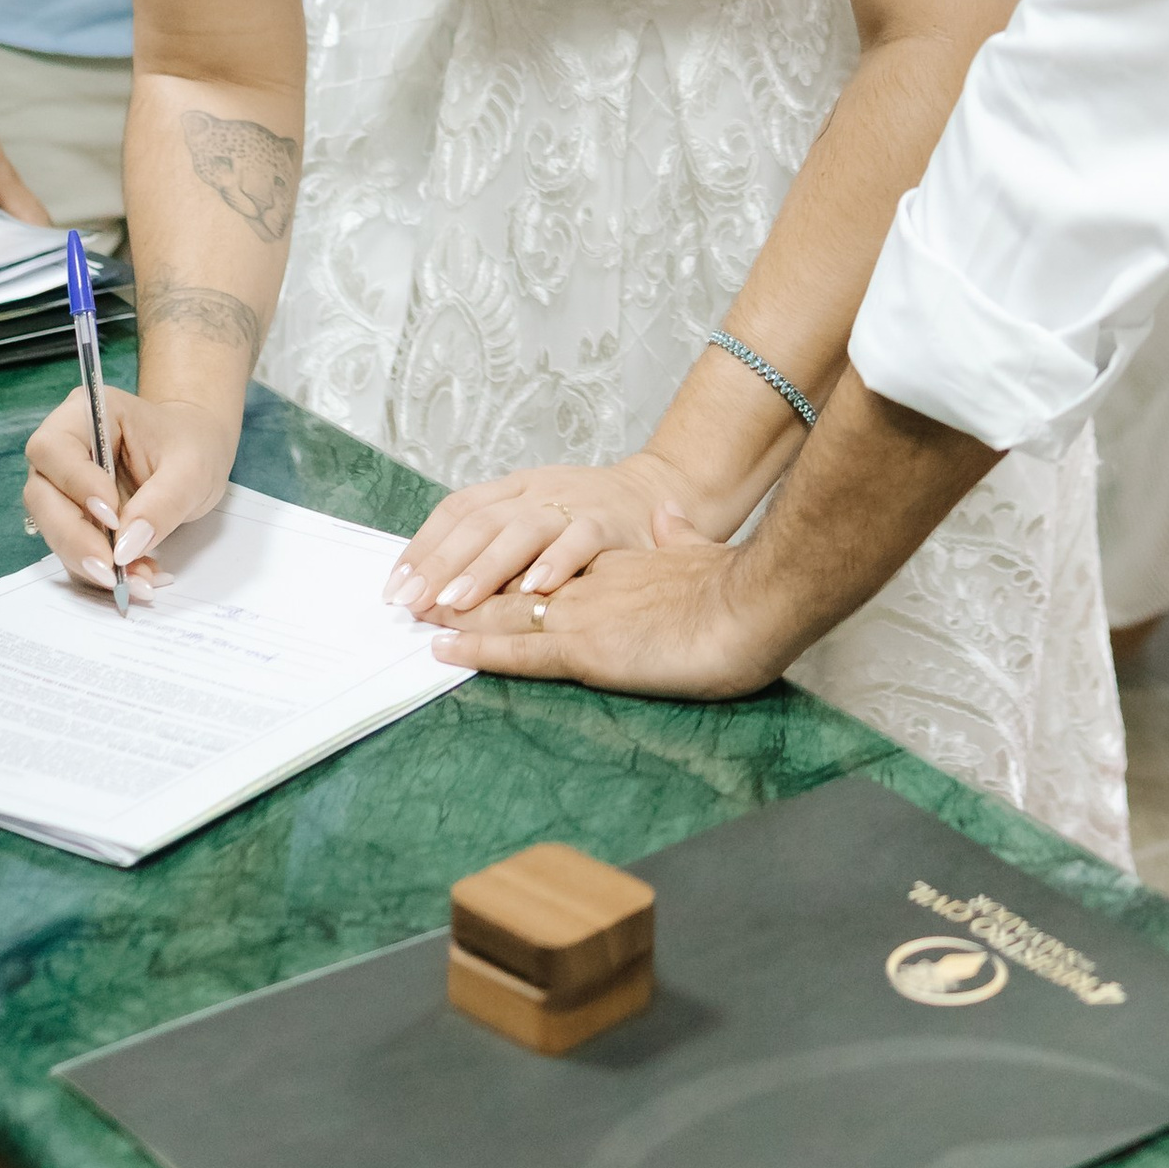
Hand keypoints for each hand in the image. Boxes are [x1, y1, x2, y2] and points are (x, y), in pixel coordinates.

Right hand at [22, 384, 234, 597]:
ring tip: (137, 580)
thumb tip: (126, 548)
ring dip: (89, 562)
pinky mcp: (75, 519)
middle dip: (73, 538)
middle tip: (111, 570)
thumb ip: (162, 504)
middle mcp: (65, 449)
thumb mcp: (193, 469)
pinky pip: (75, 550)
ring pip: (53, 529)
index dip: (75, 484)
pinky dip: (103, 570)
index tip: (112, 516)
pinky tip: (139, 577)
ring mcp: (65, 487)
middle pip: (42, 495)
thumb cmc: (193, 445)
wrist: (197, 456)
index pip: (53, 448)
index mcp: (87, 414)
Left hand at [388, 452, 713, 621]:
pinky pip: (580, 542)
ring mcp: (576, 504)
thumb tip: (436, 576)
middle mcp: (540, 491)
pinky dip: (556, 563)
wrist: (666, 487)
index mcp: (519, 489)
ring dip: (484, 569)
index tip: (395, 586)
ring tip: (456, 601)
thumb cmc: (597, 518)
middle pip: (479, 523)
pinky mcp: (612, 523)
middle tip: (412, 602)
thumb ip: (503, 543)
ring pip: (520, 532)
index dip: (424, 546)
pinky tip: (534, 591)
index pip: (459, 510)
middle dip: (440, 563)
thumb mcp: (544, 517)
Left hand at [429, 509, 793, 698]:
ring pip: (504, 609)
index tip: (466, 571)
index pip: (545, 561)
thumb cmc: (740, 589)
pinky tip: (445, 649)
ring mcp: (585, 613)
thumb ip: (680, 537)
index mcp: (617, 567)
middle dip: (462, 585)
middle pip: (511, 579)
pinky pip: (521, 649)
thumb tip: (672, 518)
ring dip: (456, 614)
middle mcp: (591, 584)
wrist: (756, 603)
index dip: (502, 566)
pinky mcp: (589, 646)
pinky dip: (478, 648)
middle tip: (413, 591)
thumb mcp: (701, 553)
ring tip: (412, 616)